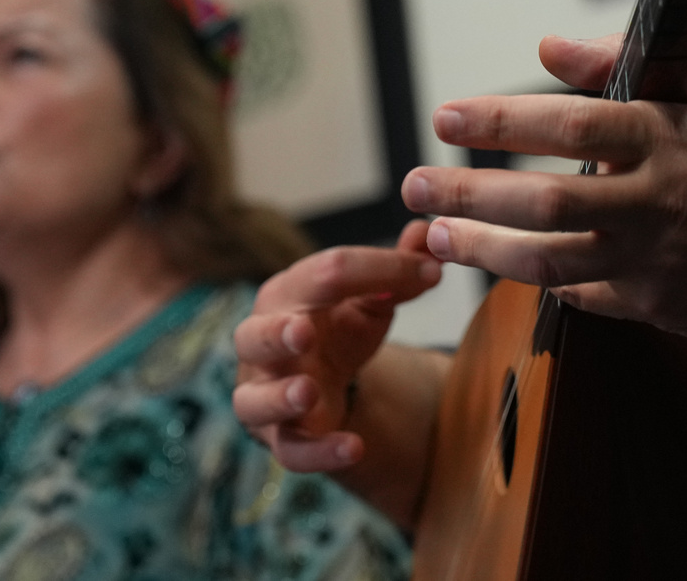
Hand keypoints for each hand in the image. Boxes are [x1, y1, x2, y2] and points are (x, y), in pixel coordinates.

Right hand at [233, 220, 441, 471]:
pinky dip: (319, 453)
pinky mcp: (279, 439)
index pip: (325, 274)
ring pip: (254, 400)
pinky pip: (290, 452)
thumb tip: (428, 233)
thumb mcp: (370, 298)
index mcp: (288, 295)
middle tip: (303, 331)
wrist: (320, 384)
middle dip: (277, 333)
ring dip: (280, 396)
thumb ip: (399, 267)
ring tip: (307, 392)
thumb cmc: (338, 331)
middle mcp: (264, 342)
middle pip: (258, 335)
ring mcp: (265, 394)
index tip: (432, 273)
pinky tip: (353, 447)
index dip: (378, 269)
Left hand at [402, 34, 686, 352]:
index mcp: (667, 138)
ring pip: (548, 259)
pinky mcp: (650, 306)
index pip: (570, 123)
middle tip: (414, 183)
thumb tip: (546, 46)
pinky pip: (577, 294)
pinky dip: (539, 280)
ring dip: (482, 248)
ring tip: (435, 234)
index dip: (501, 120)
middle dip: (468, 192)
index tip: (446, 118)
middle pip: (544, 199)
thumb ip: (616, 69)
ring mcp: (652, 259)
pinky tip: (506, 266)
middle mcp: (656, 199)